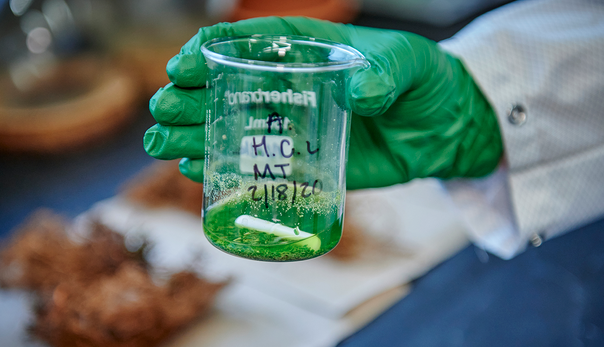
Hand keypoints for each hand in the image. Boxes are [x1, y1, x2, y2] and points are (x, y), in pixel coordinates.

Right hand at [143, 17, 502, 188]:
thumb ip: (385, 72)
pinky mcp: (303, 165)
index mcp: (302, 50)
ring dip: (192, 136)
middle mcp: (287, 87)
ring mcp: (291, 127)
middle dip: (187, 98)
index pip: (243, 43)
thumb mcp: (407, 64)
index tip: (182, 68)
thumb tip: (359, 93)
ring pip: (229, 128)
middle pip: (223, 88)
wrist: (441, 127)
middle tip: (164, 111)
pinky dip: (223, 169)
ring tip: (161, 146)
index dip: (206, 52)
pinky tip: (197, 172)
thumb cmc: (422, 80)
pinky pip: (255, 166)